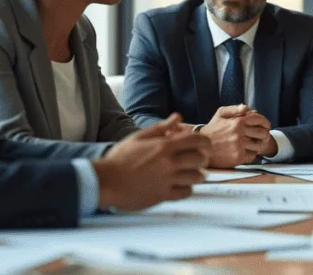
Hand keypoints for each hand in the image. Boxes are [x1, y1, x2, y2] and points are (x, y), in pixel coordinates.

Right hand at [92, 113, 209, 210]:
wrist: (106, 181)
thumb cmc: (120, 158)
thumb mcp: (140, 137)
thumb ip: (161, 127)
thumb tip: (178, 117)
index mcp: (164, 146)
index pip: (197, 141)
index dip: (205, 142)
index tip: (205, 145)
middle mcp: (169, 163)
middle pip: (200, 159)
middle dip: (202, 159)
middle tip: (197, 160)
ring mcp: (167, 180)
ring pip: (196, 177)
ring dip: (196, 174)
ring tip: (191, 173)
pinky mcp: (163, 195)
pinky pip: (185, 192)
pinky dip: (186, 188)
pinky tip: (180, 185)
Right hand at [201, 105, 271, 167]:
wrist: (199, 147)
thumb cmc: (211, 130)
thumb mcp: (220, 114)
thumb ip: (234, 109)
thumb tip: (248, 108)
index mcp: (237, 121)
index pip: (259, 120)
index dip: (266, 122)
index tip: (267, 126)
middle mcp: (239, 133)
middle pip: (263, 133)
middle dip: (265, 135)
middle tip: (263, 137)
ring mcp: (239, 146)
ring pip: (259, 146)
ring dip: (258, 146)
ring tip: (253, 145)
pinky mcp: (238, 157)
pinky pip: (252, 156)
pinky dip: (250, 155)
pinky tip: (245, 152)